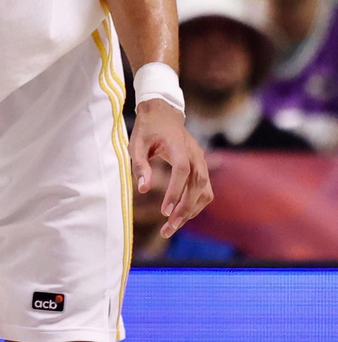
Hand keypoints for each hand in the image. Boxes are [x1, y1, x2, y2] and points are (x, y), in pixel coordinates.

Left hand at [129, 100, 211, 237]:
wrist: (164, 113)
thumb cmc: (147, 129)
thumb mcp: (136, 144)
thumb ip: (140, 165)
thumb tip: (144, 189)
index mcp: (179, 146)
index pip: (182, 171)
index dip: (175, 191)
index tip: (164, 211)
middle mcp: (195, 155)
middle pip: (197, 186)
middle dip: (184, 209)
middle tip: (168, 228)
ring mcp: (201, 162)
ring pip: (205, 192)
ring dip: (191, 211)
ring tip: (172, 226)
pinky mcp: (202, 168)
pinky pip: (204, 191)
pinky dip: (194, 205)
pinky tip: (180, 215)